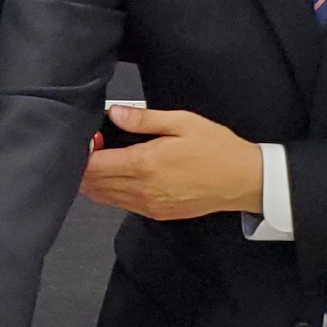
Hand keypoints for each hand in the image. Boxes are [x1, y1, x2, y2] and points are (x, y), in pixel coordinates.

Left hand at [81, 104, 264, 220]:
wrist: (243, 180)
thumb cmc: (217, 150)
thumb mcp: (182, 122)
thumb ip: (144, 119)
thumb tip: (116, 113)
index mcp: (145, 164)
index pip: (94, 166)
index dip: (84, 153)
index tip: (92, 138)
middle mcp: (143, 190)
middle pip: (93, 185)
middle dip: (85, 167)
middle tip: (96, 147)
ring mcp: (148, 205)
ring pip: (103, 198)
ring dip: (97, 180)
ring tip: (108, 160)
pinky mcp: (156, 213)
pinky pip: (121, 205)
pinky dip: (112, 192)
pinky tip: (122, 175)